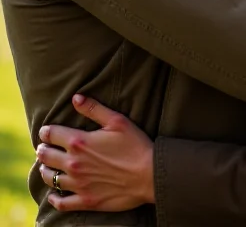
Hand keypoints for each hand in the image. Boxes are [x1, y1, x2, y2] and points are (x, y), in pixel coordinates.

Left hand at [36, 94, 154, 212]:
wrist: (149, 175)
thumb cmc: (135, 145)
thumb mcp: (117, 120)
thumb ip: (94, 109)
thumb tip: (75, 98)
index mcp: (79, 142)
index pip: (52, 134)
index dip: (46, 131)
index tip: (46, 131)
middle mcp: (74, 163)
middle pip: (46, 156)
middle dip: (42, 150)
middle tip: (43, 148)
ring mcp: (78, 184)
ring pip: (50, 178)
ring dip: (45, 171)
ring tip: (47, 167)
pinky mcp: (85, 200)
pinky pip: (61, 203)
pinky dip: (54, 198)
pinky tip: (53, 194)